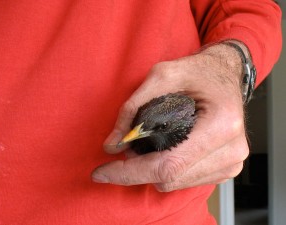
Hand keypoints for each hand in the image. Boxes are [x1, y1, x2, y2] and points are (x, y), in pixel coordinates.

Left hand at [91, 43, 248, 191]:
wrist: (226, 75)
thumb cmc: (199, 72)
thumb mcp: (162, 75)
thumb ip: (133, 108)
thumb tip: (112, 144)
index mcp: (221, 124)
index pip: (168, 165)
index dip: (131, 173)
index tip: (103, 173)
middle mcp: (231, 150)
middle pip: (169, 178)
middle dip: (137, 169)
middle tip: (125, 148)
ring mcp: (231, 163)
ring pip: (175, 184)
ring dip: (152, 170)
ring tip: (146, 145)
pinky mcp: (226, 168)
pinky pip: (186, 181)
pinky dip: (167, 170)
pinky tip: (164, 151)